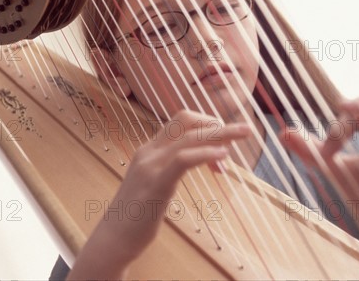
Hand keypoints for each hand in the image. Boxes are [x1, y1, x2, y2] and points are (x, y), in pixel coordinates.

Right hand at [68, 110, 249, 279]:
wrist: (113, 238)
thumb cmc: (137, 214)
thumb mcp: (155, 182)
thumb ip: (171, 167)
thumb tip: (195, 159)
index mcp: (150, 149)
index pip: (180, 120)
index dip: (207, 122)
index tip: (224, 141)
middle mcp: (149, 151)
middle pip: (187, 121)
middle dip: (219, 122)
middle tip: (245, 130)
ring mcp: (150, 166)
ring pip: (189, 137)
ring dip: (221, 133)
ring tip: (244, 135)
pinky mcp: (155, 184)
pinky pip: (183, 160)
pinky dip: (206, 154)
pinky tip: (223, 158)